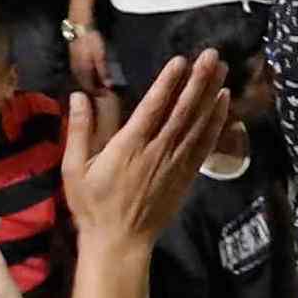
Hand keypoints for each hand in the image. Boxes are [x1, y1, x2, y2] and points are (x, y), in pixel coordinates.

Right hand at [64, 49, 226, 254]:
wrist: (119, 243)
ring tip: (223, 68)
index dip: (168, 82)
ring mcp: (175, 164)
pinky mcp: (186, 176)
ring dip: (211, 94)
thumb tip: (79, 96)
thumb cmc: (93, 206)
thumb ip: (79, 131)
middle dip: (199, 80)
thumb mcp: (74, 170)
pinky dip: (216, 122)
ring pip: (198, 123)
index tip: (181, 60)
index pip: (153, 107)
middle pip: (183, 110)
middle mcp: (157, 151)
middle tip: (213, 54)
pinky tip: (224, 103)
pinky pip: (205, 145)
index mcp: (129, 147)